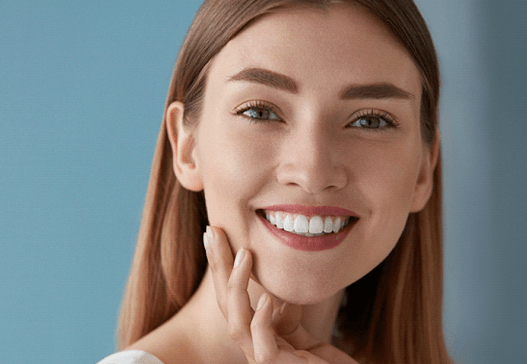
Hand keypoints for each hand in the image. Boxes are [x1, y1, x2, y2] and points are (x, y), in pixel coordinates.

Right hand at [203, 226, 358, 363]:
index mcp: (255, 337)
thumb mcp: (301, 336)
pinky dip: (261, 320)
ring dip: (236, 286)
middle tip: (213, 231)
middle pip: (225, 304)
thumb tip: (275, 293)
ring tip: (243, 255)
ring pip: (235, 324)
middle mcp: (253, 348)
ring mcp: (262, 362)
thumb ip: (286, 316)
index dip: (222, 267)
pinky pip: (262, 346)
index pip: (232, 298)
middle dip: (218, 267)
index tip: (218, 234)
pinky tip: (266, 299)